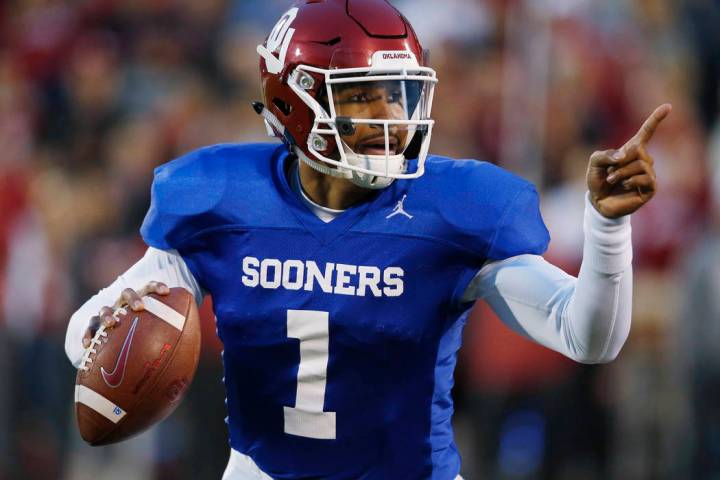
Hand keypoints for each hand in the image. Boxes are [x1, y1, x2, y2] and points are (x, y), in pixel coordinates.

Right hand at [82, 281, 169, 347]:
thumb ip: (173, 342)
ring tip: (111, 324)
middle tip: (140, 308)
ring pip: (105, 308)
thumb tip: (192, 361)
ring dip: (108, 314)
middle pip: (127, 294)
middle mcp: (124, 305)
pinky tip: (87, 344)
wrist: (123, 343)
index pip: (149, 288)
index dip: (157, 287)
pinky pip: (89, 328)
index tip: (166, 292)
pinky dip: (88, 333)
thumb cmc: (147, 339)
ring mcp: (108, 314)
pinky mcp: (94, 326)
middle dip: (134, 298)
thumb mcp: (161, 336)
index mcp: (142, 301)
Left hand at [586, 104, 671, 218]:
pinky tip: (624, 186)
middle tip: (609, 172)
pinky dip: (630, 180)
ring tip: (613, 180)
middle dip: (619, 161)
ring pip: (640, 165)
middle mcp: (643, 160)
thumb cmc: (598, 180)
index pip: (646, 132)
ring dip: (621, 173)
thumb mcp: (594, 163)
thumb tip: (624, 156)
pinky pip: (646, 178)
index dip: (656, 119)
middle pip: (638, 151)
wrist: (598, 202)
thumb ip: (604, 155)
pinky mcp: (650, 188)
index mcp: (632, 150)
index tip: (668, 106)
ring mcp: (648, 174)